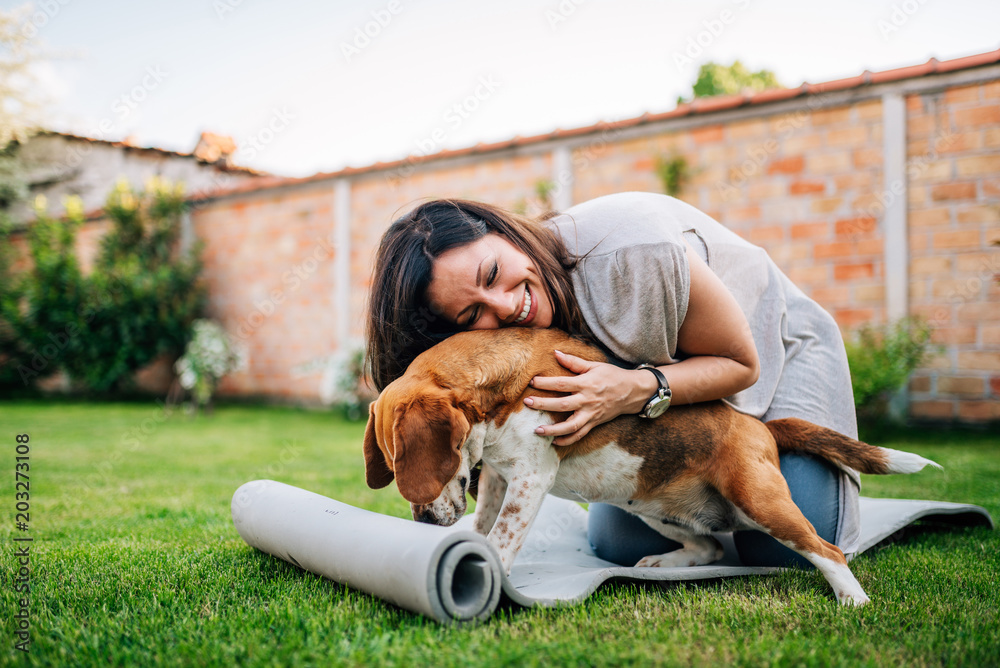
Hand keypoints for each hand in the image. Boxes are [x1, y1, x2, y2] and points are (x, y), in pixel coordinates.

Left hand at [523, 350, 655, 445]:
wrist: (633, 391)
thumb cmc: (612, 376)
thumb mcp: (595, 366)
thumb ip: (574, 362)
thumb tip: (555, 352)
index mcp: (586, 384)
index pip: (562, 383)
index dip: (546, 383)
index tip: (533, 382)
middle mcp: (588, 400)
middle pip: (563, 404)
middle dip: (544, 404)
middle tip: (527, 403)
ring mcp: (591, 414)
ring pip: (571, 425)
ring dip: (553, 429)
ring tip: (537, 430)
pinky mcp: (594, 423)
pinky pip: (580, 435)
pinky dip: (567, 440)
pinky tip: (554, 442)